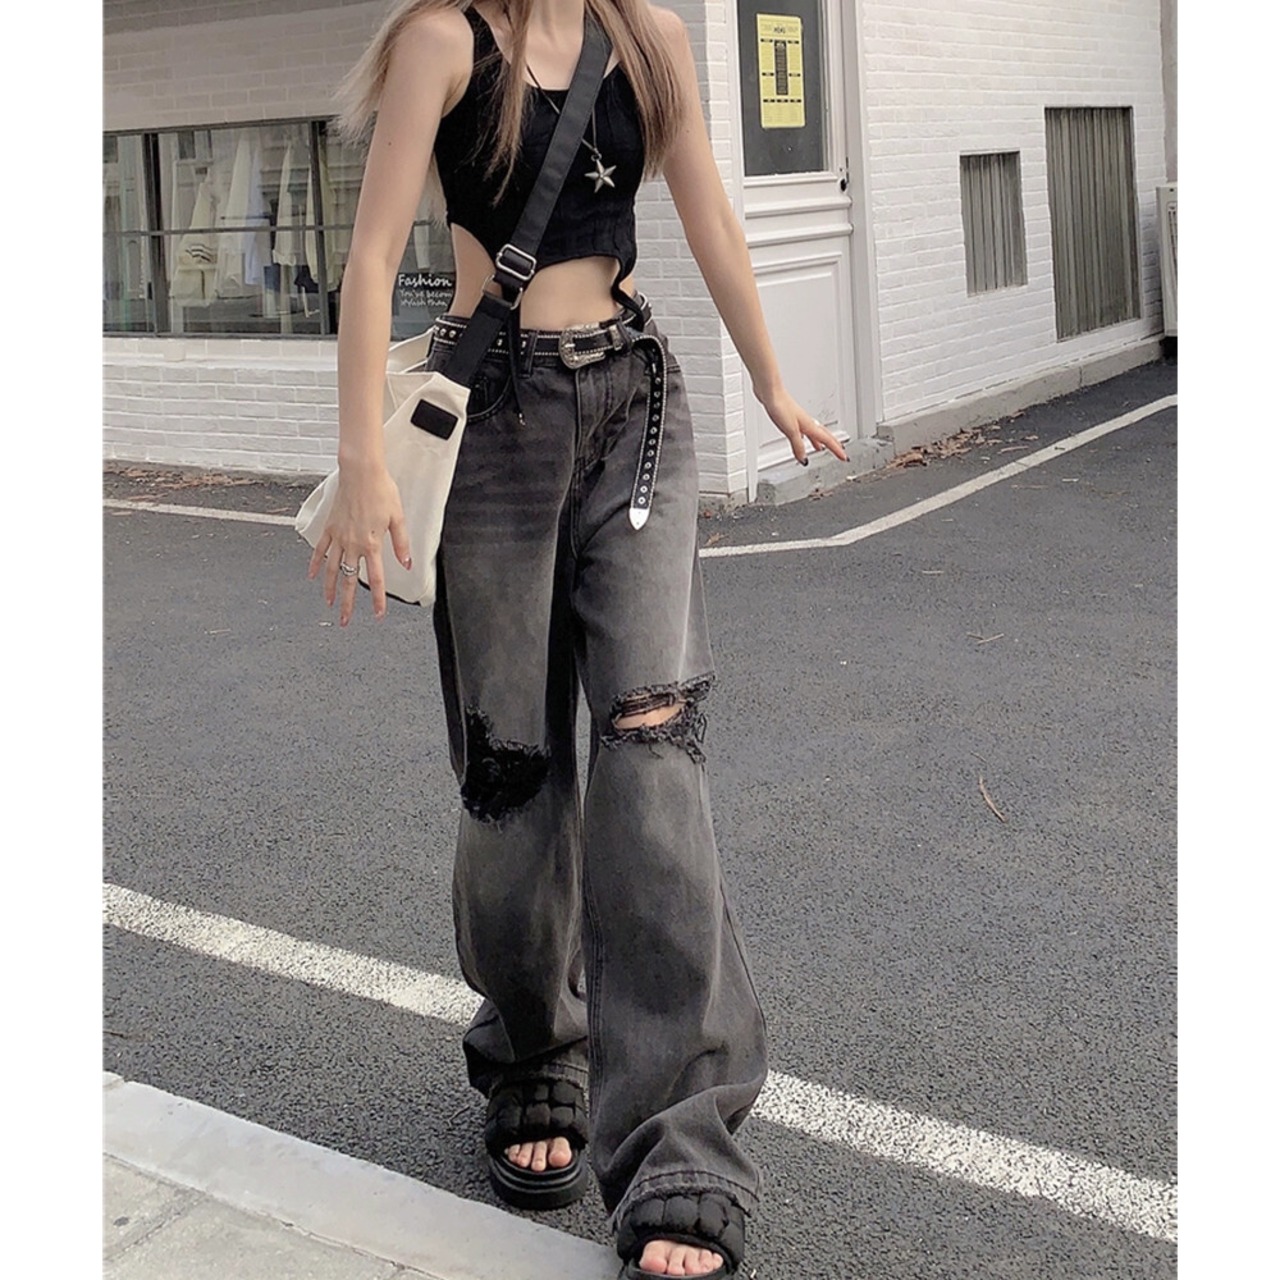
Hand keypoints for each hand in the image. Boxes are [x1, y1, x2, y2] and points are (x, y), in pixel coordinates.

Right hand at [306, 464, 411, 625]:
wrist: (360, 472)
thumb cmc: (382, 491)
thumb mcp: (398, 518)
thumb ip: (401, 544)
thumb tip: (406, 564)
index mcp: (372, 544)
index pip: (377, 579)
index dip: (378, 600)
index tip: (378, 615)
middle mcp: (352, 544)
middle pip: (349, 580)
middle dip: (348, 603)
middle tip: (345, 621)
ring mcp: (338, 536)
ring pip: (331, 568)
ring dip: (330, 588)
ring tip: (329, 603)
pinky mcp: (329, 527)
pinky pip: (319, 549)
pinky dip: (314, 563)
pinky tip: (311, 576)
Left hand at [758, 387, 848, 465]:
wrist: (770, 392)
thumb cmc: (780, 405)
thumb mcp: (790, 431)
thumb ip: (798, 446)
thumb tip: (803, 459)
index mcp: (809, 425)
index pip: (827, 440)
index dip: (836, 450)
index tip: (844, 457)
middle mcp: (807, 422)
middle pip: (824, 435)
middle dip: (833, 444)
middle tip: (840, 451)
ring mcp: (799, 419)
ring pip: (814, 432)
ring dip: (819, 440)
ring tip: (821, 448)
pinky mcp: (790, 417)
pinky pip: (803, 430)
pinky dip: (806, 436)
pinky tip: (801, 437)